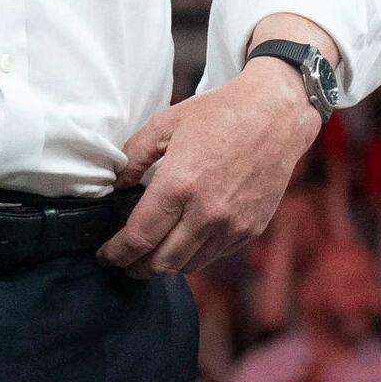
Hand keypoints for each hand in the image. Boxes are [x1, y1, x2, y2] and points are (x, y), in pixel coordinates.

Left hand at [98, 57, 324, 277]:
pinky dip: (194, 257)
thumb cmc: (219, 114)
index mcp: (179, 186)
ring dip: (165, 267)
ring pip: (189, 266)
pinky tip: (183, 244)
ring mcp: (232, 225)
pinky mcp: (251, 229)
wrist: (275, 115)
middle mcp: (206, 213)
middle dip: (136, 268)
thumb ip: (133, 156)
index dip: (117, 253)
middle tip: (124, 262)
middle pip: (162, 263)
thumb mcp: (165, 124)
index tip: (106, 255)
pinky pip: (215, 256)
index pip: (139, 237)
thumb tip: (116, 186)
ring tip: (151, 256)